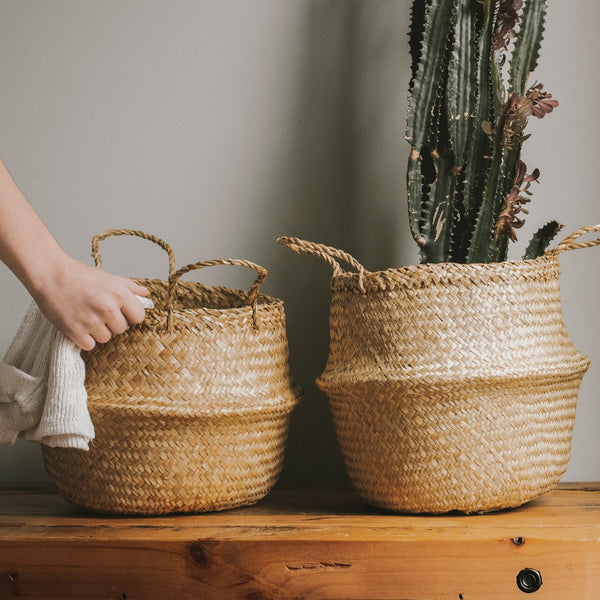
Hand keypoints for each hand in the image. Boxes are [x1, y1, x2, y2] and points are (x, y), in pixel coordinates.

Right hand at [31, 253, 149, 350]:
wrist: (49, 275)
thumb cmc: (79, 275)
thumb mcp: (109, 277)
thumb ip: (130, 287)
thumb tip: (146, 294)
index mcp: (119, 294)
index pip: (139, 317)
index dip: (130, 315)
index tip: (121, 312)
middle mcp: (108, 308)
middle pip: (122, 329)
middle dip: (113, 323)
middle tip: (98, 311)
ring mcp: (91, 321)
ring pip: (106, 338)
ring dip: (98, 331)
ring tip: (87, 316)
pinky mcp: (75, 332)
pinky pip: (90, 345)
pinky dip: (85, 339)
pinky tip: (79, 325)